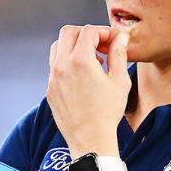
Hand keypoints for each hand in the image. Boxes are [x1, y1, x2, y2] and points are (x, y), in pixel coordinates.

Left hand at [46, 25, 129, 156]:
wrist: (90, 139)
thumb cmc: (107, 113)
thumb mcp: (119, 81)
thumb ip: (119, 54)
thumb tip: (120, 38)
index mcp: (80, 61)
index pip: (89, 31)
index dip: (104, 32)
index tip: (114, 40)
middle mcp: (61, 66)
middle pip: (68, 32)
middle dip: (86, 34)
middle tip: (102, 45)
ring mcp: (52, 78)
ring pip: (57, 47)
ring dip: (74, 46)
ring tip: (93, 60)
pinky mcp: (50, 89)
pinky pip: (55, 65)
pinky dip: (67, 62)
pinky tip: (83, 75)